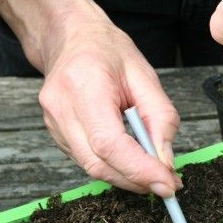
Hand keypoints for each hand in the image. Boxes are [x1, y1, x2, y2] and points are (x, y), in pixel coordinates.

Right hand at [39, 20, 181, 196]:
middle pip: (99, 163)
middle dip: (137, 179)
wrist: (71, 39)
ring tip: (154, 172)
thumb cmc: (107, 51)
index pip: (109, 142)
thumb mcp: (146, 76)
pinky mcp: (57, 135)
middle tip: (168, 184)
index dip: (140, 169)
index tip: (168, 183)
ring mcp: (54, 124)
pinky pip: (88, 161)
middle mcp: (61, 108)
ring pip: (93, 168)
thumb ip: (160, 118)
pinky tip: (133, 161)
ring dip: (128, 177)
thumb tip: (165, 160)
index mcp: (84, 85)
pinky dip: (115, 168)